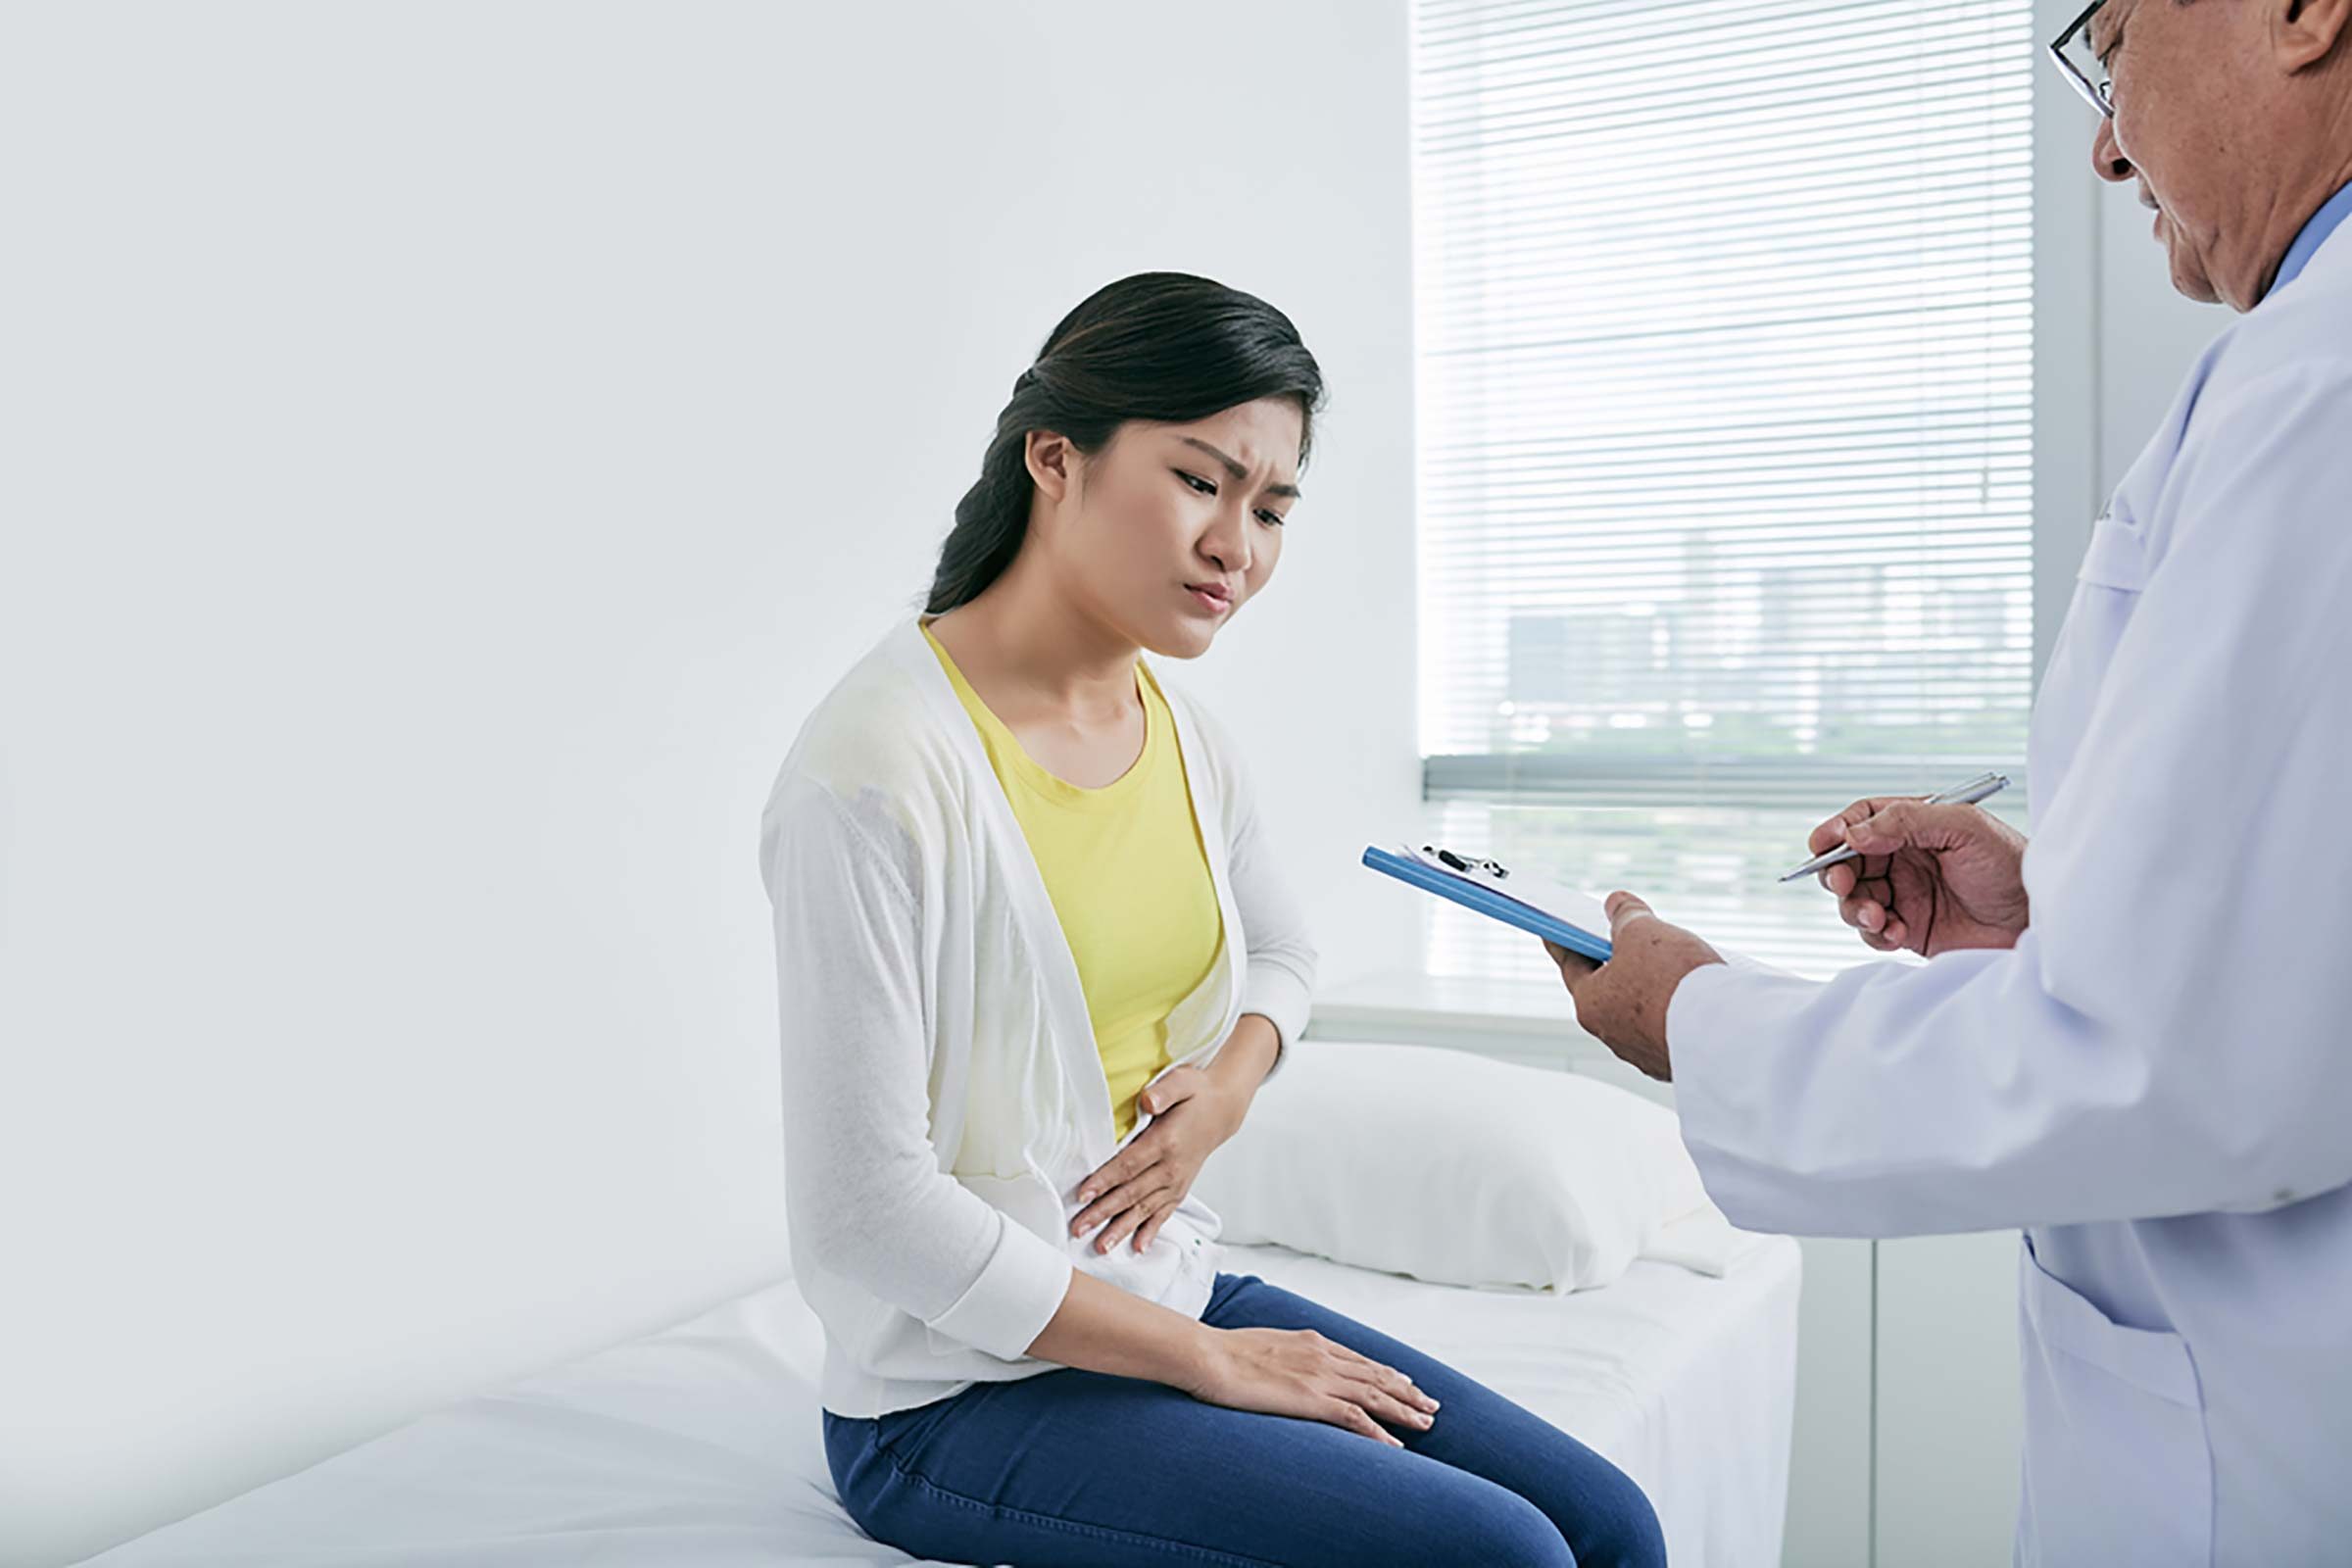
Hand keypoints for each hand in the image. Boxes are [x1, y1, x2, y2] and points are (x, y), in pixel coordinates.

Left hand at [1071, 1067, 1241, 1254]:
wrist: (1223, 1110)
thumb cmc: (1197, 1094)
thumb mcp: (1182, 1081)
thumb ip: (1164, 1091)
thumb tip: (1147, 1100)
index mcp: (1166, 1142)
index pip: (1129, 1165)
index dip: (1105, 1180)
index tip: (1083, 1194)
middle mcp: (1172, 1167)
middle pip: (1132, 1193)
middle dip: (1103, 1212)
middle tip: (1078, 1227)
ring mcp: (1177, 1181)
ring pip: (1144, 1209)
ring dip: (1121, 1229)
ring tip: (1101, 1247)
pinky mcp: (1180, 1188)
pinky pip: (1164, 1214)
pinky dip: (1150, 1231)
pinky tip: (1137, 1247)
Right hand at [1183, 1325, 1439, 1447]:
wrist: (1207, 1355)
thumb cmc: (1223, 1353)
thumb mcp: (1263, 1346)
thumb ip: (1283, 1355)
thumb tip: (1283, 1365)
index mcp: (1311, 1342)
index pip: (1359, 1359)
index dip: (1386, 1371)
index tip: (1405, 1381)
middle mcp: (1322, 1355)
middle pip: (1376, 1375)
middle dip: (1407, 1390)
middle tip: (1430, 1404)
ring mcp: (1319, 1377)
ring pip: (1374, 1394)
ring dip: (1404, 1409)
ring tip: (1426, 1422)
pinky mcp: (1311, 1399)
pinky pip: (1354, 1417)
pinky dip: (1378, 1432)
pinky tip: (1394, 1445)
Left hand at [1545, 892, 1721, 1080]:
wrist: (1726, 1032)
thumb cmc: (1673, 982)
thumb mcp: (1642, 931)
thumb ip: (1626, 915)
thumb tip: (1616, 905)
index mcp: (1590, 1004)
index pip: (1571, 963)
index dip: (1566, 940)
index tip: (1558, 928)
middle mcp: (1611, 1034)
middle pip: (1607, 988)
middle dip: (1616, 962)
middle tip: (1622, 937)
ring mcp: (1644, 1052)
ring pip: (1640, 1011)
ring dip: (1649, 987)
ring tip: (1667, 961)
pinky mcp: (1675, 1061)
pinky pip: (1669, 1028)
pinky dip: (1675, 1009)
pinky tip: (1691, 993)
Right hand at [1809, 797, 2028, 955]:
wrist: (2038, 921)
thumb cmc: (2012, 866)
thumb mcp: (1964, 828)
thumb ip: (1907, 821)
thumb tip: (1855, 833)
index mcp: (1915, 826)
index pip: (1861, 820)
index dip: (1836, 830)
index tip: (1822, 844)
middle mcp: (1904, 859)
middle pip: (1846, 861)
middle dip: (1836, 873)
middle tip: (1843, 884)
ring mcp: (1904, 895)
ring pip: (1853, 898)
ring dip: (1854, 907)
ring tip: (1878, 917)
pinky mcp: (1909, 929)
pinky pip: (1872, 932)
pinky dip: (1875, 934)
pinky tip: (1898, 932)